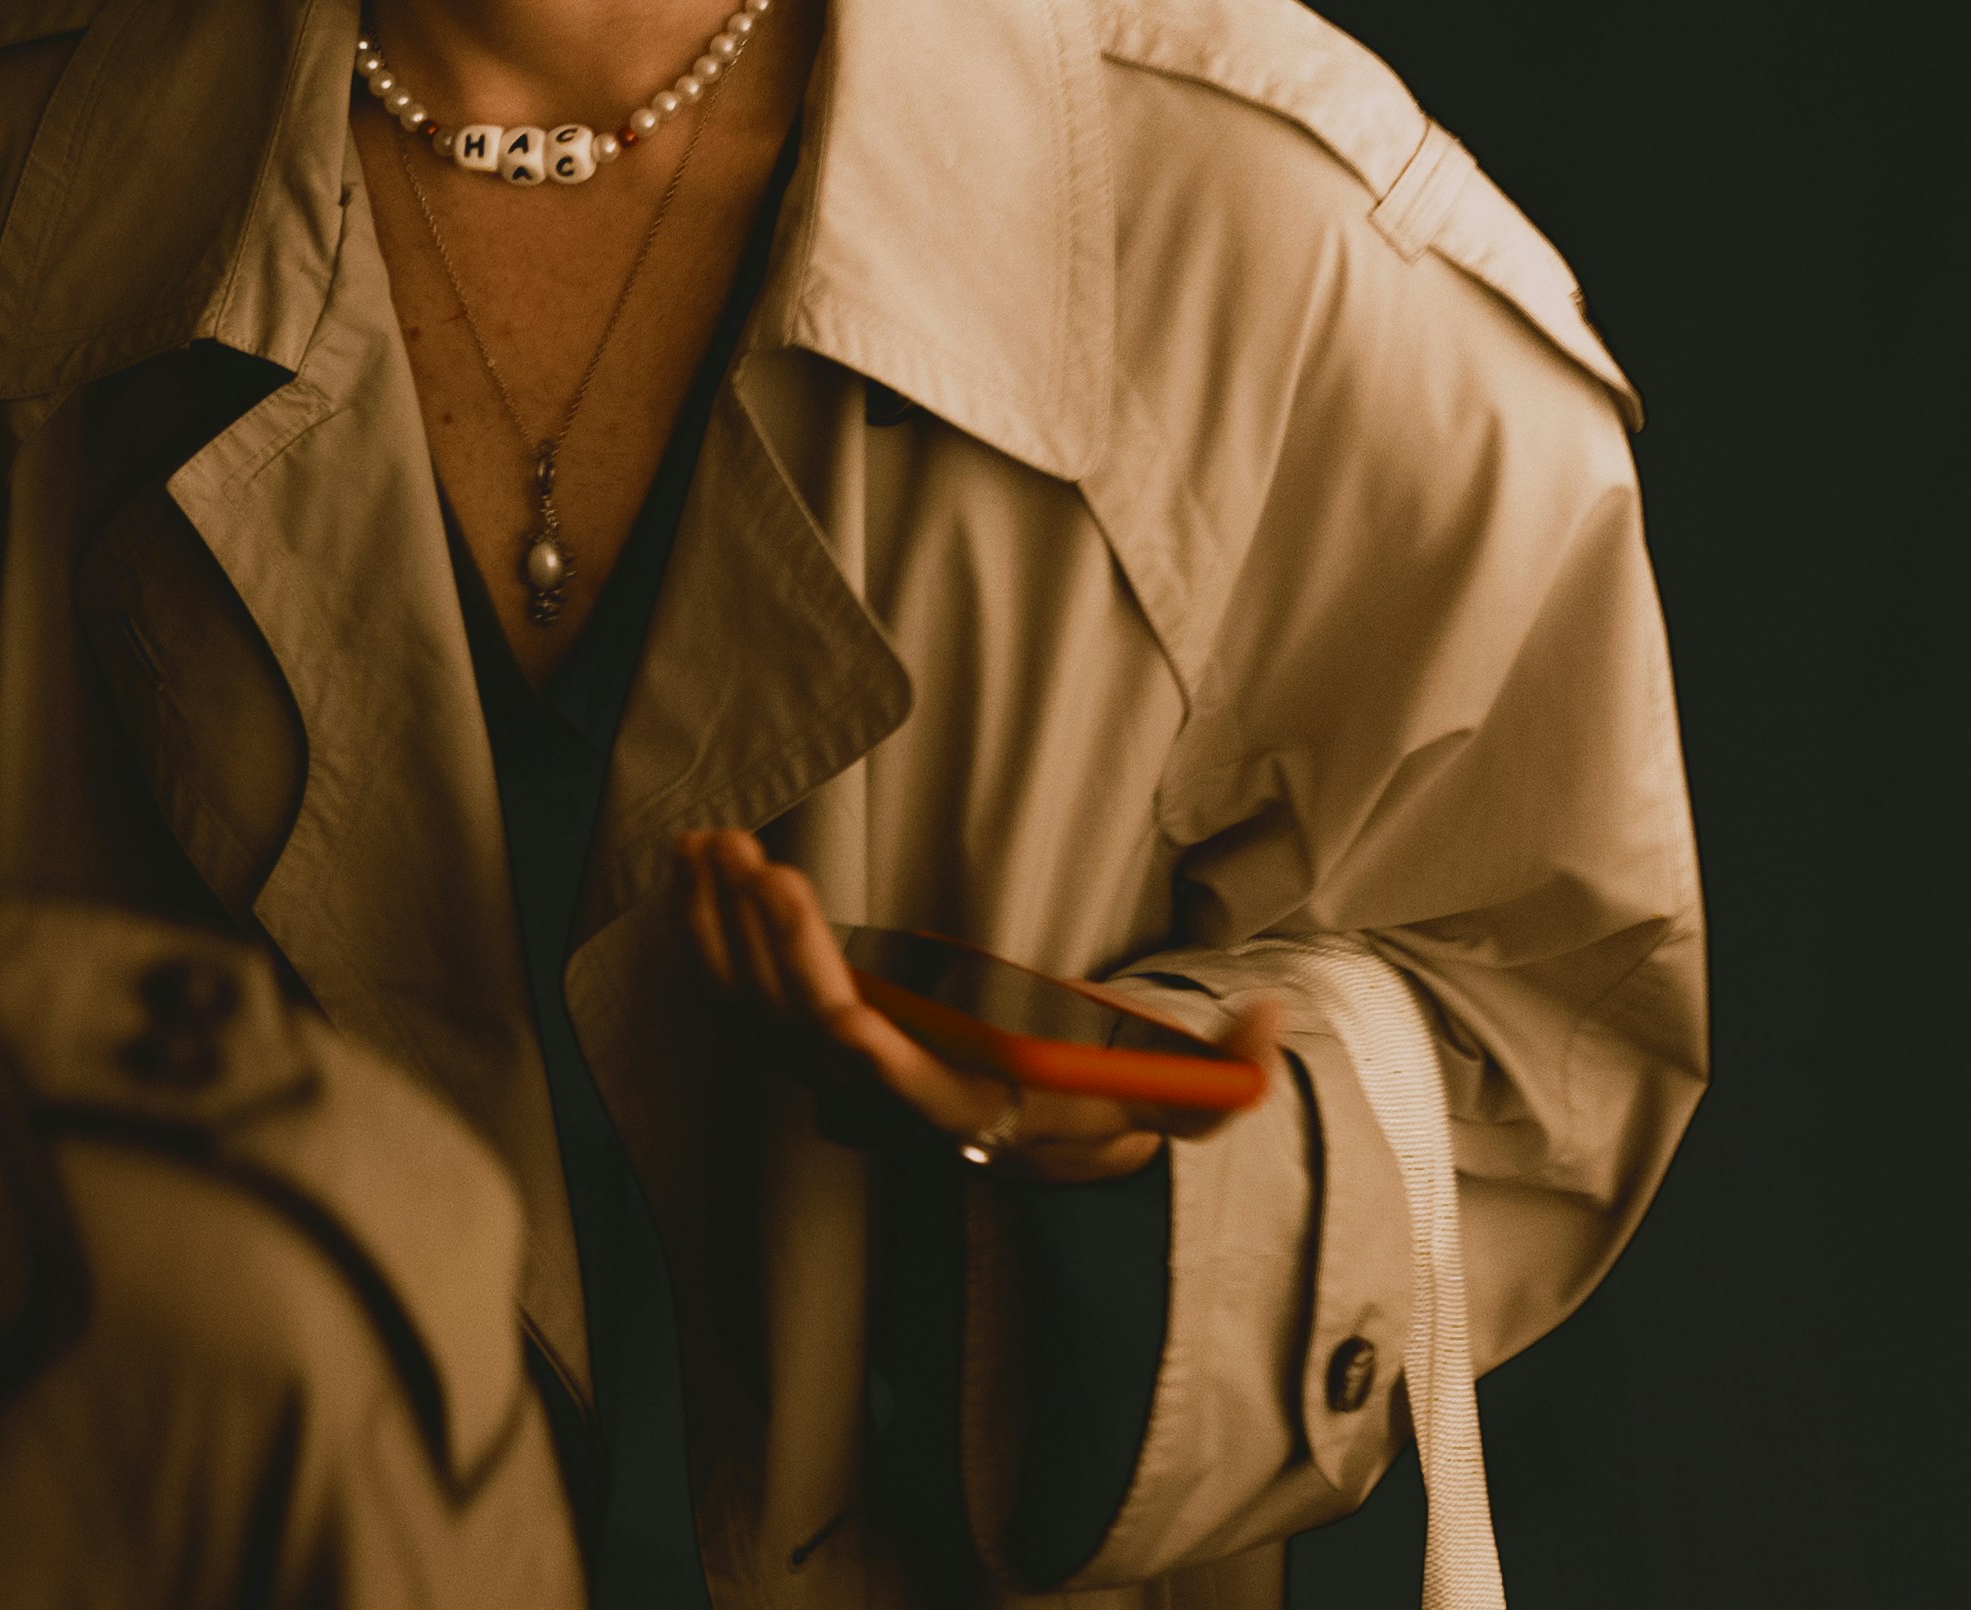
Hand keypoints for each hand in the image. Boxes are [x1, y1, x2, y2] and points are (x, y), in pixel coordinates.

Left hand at [675, 831, 1279, 1188]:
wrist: (1038, 1130)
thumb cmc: (1103, 1104)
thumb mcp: (1176, 1099)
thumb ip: (1224, 1076)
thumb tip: (1273, 1020)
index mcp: (966, 1111)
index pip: (905, 1091)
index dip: (867, 1054)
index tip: (845, 1004)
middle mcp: (884, 1097)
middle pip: (807, 1036)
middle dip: (778, 954)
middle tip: (759, 865)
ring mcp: (833, 1070)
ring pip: (753, 1011)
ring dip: (721, 929)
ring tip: (709, 842)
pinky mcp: (804, 1035)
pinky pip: (734, 991)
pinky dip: (706, 930)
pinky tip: (697, 864)